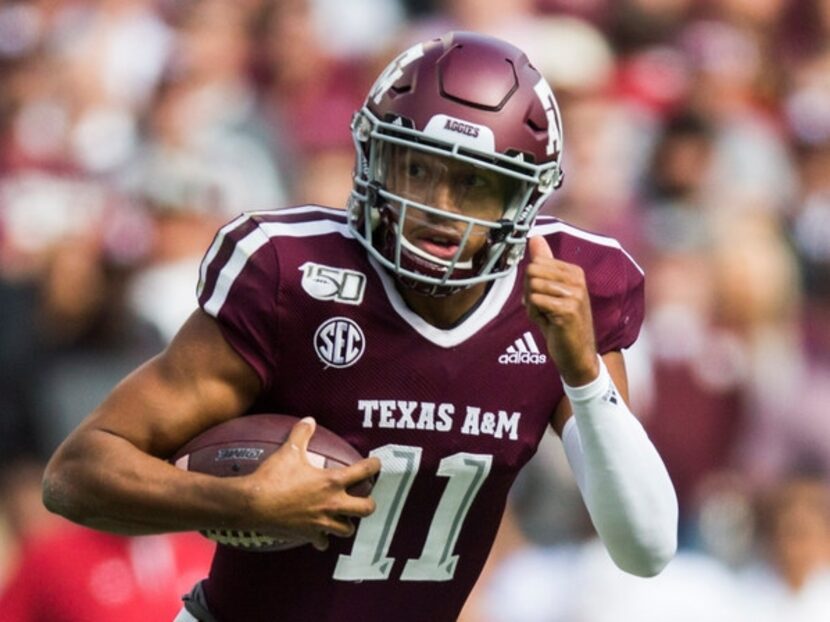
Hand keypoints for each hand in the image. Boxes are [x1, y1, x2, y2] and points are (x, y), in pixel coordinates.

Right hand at [242, 417, 379, 550]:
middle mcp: (332, 504)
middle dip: (368, 503)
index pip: (363, 473)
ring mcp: (322, 523)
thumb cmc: (273, 477)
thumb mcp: (289, 451)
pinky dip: (323, 539)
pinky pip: (323, 542)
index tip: (376, 464)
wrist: (252, 505)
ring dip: (347, 523)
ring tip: (343, 516)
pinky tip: (320, 534)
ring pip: (347, 529)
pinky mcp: (308, 535)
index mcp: (332, 482)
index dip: (374, 466)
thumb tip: (309, 419)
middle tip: (363, 497)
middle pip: (366, 509)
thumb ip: (302, 434)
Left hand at [524, 236, 598, 386]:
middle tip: (543, 309)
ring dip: (532, 306)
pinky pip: (536, 301)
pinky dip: (535, 315)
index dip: (531, 284)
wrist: (576, 354)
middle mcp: (577, 279)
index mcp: (573, 271)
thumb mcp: (549, 290)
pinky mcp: (568, 310)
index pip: (535, 263)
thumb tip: (534, 237)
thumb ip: (543, 263)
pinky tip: (549, 323)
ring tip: (548, 317)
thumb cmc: (559, 323)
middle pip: (532, 272)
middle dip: (529, 294)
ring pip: (532, 288)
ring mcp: (575, 294)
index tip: (544, 299)